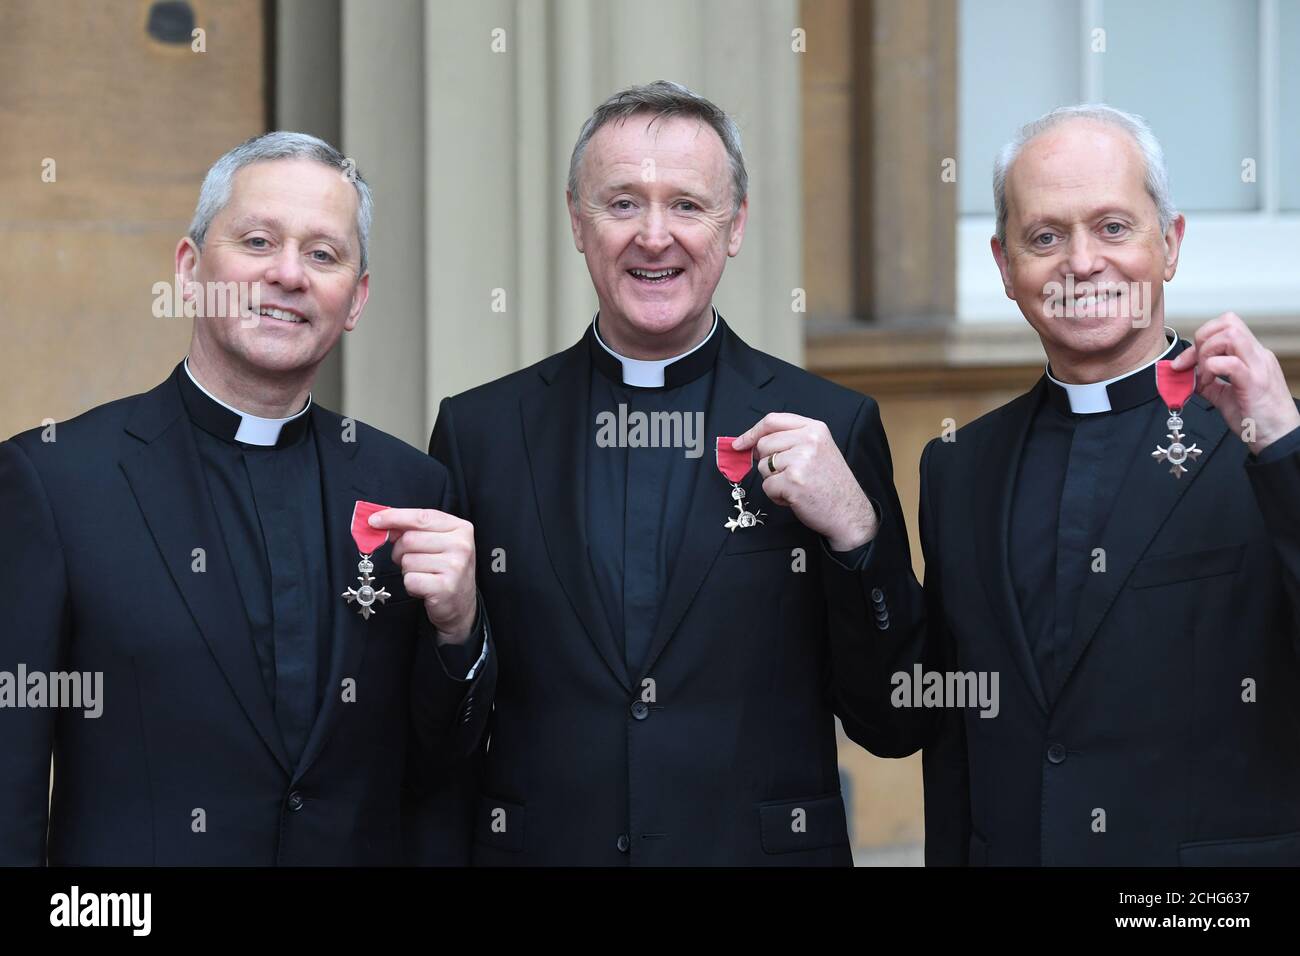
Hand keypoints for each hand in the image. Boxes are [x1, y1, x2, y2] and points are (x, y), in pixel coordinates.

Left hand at [367, 508, 476, 643]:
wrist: (460, 603)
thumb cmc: (444, 569)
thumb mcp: (436, 542)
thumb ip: (413, 529)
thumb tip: (382, 522)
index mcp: (460, 528)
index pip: (421, 517)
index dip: (394, 517)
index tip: (374, 520)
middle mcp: (461, 545)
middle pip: (410, 539)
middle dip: (400, 551)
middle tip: (410, 560)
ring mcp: (455, 566)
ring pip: (407, 561)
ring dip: (407, 570)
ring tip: (423, 575)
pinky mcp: (445, 587)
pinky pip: (410, 579)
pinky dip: (410, 585)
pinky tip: (424, 587)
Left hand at [731, 412, 877, 551]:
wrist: (850, 513)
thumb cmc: (832, 485)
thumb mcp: (819, 450)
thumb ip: (791, 440)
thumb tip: (753, 443)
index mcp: (815, 429)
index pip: (773, 421)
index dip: (752, 432)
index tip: (740, 443)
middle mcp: (808, 440)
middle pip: (763, 444)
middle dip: (768, 463)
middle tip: (789, 475)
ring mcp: (800, 460)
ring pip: (762, 466)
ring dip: (774, 480)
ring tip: (797, 486)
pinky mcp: (793, 481)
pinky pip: (767, 486)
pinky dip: (776, 496)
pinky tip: (796, 497)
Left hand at [1170, 313, 1299, 454]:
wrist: (1278, 439)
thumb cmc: (1257, 419)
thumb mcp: (1226, 397)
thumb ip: (1208, 384)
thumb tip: (1187, 377)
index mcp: (1252, 356)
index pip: (1226, 326)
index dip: (1201, 338)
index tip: (1185, 362)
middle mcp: (1257, 356)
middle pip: (1228, 322)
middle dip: (1201, 338)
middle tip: (1193, 364)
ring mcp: (1258, 367)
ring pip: (1230, 335)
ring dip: (1206, 352)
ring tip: (1203, 374)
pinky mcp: (1254, 383)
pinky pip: (1229, 363)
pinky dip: (1210, 369)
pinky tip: (1207, 383)